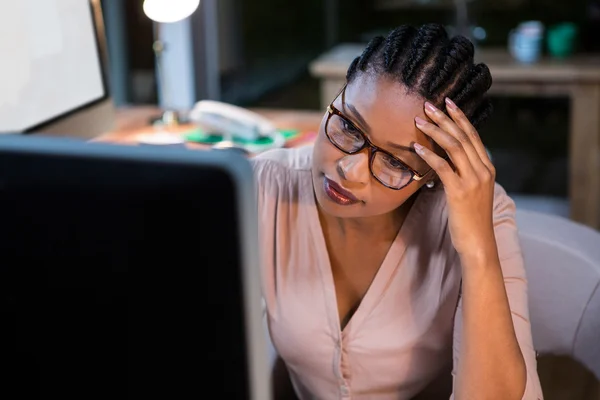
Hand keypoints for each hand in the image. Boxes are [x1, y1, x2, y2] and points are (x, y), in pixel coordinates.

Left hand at [413, 99, 495, 256]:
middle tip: (428, 105)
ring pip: (453, 147)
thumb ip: (465, 173)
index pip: (473, 136)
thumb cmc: (471, 219)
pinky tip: (417, 147)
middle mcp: (483, 170)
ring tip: (419, 121)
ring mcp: (473, 180)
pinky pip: (443, 167)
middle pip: (462, 136)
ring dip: (435, 131)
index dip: (460, 118)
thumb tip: (448, 160)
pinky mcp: (459, 191)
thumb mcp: (473, 191)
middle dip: (445, 118)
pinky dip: (429, 154)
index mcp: (487, 167)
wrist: (478, 242)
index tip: (448, 103)